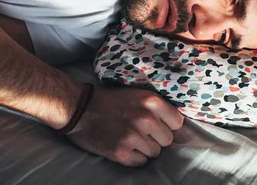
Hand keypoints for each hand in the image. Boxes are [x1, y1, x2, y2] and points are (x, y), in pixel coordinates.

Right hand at [66, 86, 183, 166]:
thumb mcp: (136, 94)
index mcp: (150, 101)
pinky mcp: (121, 152)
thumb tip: (174, 123)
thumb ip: (155, 107)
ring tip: (129, 137)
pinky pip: (140, 162)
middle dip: (156, 138)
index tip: (157, 124)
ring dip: (144, 148)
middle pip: (167, 140)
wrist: (79, 108)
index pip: (177, 122)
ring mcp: (133, 136)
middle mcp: (145, 118)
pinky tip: (122, 146)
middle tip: (140, 131)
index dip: (167, 125)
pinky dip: (133, 157)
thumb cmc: (108, 100)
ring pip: (154, 152)